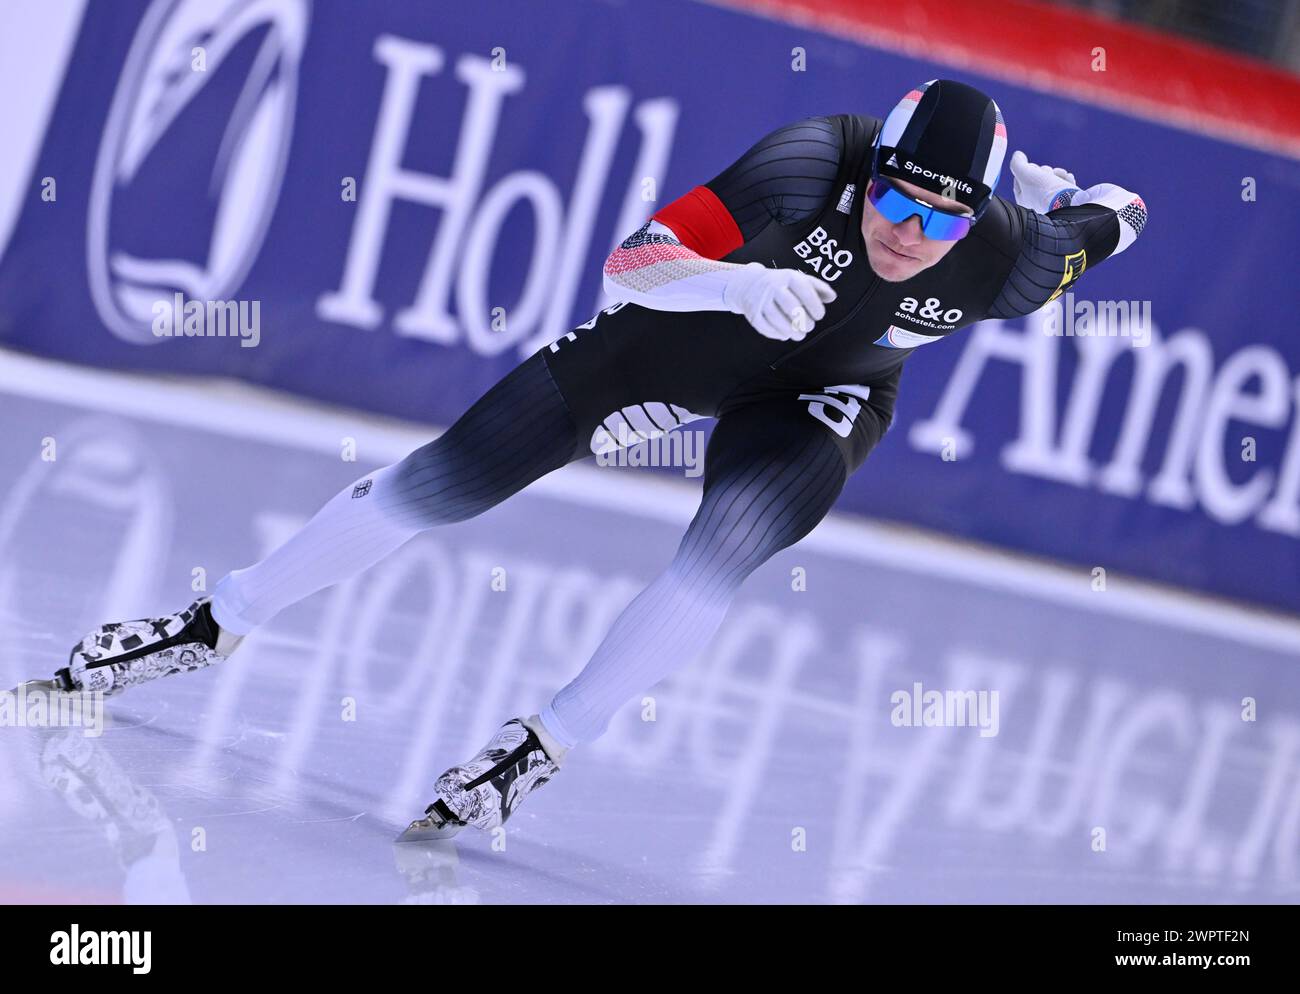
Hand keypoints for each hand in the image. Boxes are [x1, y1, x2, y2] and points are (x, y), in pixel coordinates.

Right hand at [722, 263, 836, 341]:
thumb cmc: (780, 283)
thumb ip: (817, 287)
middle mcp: (773, 287)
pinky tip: (785, 334)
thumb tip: (832, 297)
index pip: (804, 291)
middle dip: (804, 321)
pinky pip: (765, 327)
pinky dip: (777, 334)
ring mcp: (761, 301)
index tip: (819, 315)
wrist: (748, 283)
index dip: (815, 306)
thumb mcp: (798, 279)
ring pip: (778, 320)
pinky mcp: (752, 314)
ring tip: (799, 335)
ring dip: (792, 331)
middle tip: (809, 327)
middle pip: (791, 307)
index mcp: (788, 277)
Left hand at [1009, 150, 1078, 213]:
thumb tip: (1017, 155)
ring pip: (1052, 181)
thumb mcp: (1026, 174)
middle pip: (1037, 179)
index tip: (1032, 168)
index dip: (1026, 170)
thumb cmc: (1045, 191)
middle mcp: (1037, 205)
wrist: (1070, 206)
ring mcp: (1052, 204)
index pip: (1019, 181)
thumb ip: (1018, 163)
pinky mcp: (1066, 202)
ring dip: (1057, 173)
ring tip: (1060, 174)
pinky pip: (1065, 186)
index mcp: (1024, 202)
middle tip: (1047, 174)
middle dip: (1044, 171)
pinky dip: (1067, 179)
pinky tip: (1068, 178)